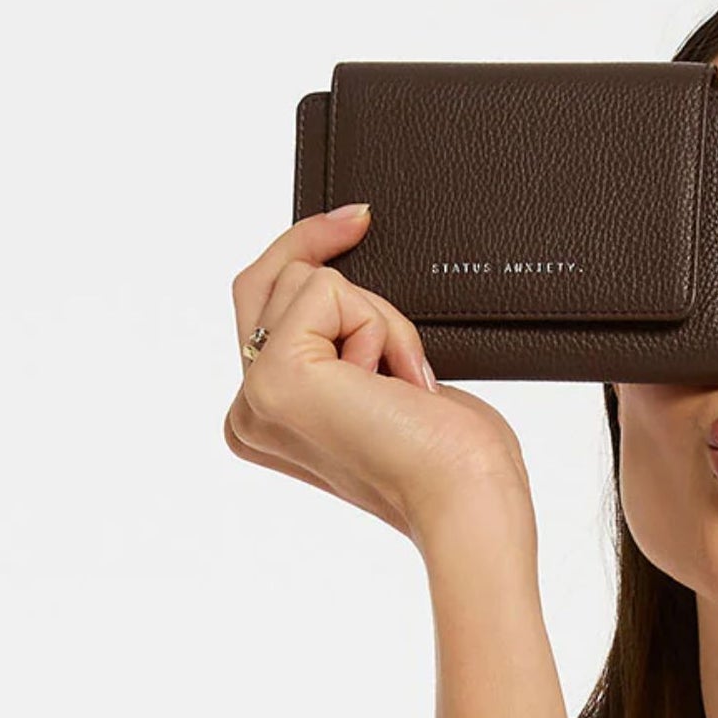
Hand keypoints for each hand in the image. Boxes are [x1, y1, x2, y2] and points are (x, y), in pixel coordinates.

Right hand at [224, 205, 541, 557]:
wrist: (469, 499)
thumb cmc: (451, 458)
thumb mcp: (387, 386)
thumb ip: (345, 346)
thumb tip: (338, 284)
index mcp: (267, 420)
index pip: (262, 307)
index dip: (305, 254)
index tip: (354, 221)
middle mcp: (249, 414)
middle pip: (264, 279)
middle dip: (327, 255)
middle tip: (363, 219)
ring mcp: (256, 396)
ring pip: (306, 280)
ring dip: (377, 317)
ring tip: (404, 382)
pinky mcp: (277, 378)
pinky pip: (326, 290)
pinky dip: (381, 325)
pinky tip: (398, 382)